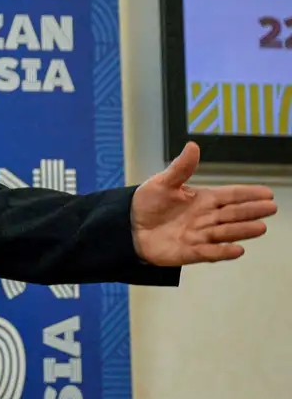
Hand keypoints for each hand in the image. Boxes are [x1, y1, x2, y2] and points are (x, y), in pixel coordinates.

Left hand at [132, 142, 276, 264]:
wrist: (127, 226)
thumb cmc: (148, 203)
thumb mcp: (163, 182)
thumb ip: (180, 168)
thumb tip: (192, 146)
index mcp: (203, 199)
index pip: (230, 195)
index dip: (248, 194)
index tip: (268, 193)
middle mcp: (205, 218)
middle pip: (232, 214)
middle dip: (251, 211)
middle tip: (270, 208)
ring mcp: (198, 236)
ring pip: (224, 232)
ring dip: (242, 231)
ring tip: (260, 228)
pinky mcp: (188, 252)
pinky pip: (208, 253)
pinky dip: (222, 252)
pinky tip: (238, 249)